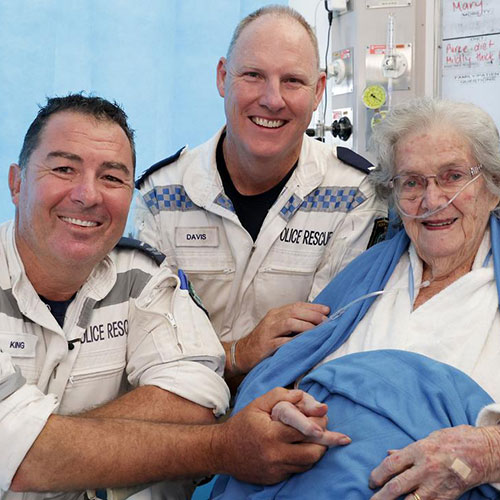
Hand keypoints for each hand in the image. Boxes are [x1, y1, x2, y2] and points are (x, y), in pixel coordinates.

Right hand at [214, 388, 339, 483]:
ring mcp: (276, 469)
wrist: (222, 450)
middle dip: (324, 440)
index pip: (306, 430)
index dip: (319, 423)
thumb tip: (303, 395)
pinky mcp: (275, 479)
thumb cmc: (242, 424)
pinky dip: (304, 460)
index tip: (324, 415)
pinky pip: (298, 471)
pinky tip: (303, 449)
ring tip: (317, 439)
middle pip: (312, 451)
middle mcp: (275, 454)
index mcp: (272, 433)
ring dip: (316, 451)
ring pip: (308, 464)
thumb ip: (281, 396)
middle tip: (326, 429)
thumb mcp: (258, 404)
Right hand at [233, 302, 329, 373]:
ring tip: (319, 330)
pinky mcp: (266, 345)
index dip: (313, 307)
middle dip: (312, 315)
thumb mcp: (276, 327)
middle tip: (326, 320)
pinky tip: (305, 342)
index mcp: (275, 313)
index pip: (296, 305)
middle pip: (294, 311)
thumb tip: (315, 320)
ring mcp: (268, 331)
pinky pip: (282, 341)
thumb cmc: (264, 341)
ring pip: (289, 322)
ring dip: (306, 325)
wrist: (242, 353)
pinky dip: (295, 340)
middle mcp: (272, 319)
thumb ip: (291, 322)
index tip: (327, 310)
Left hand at [368, 425, 499, 498]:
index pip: (391, 464)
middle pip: (396, 486)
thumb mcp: (428, 439)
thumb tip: (389, 453)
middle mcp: (425, 469)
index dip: (377, 474)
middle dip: (381, 496)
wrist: (482, 452)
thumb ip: (407, 450)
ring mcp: (436, 485)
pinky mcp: (447, 497)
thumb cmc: (453, 441)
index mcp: (418, 451)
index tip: (371, 481)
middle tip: (371, 499)